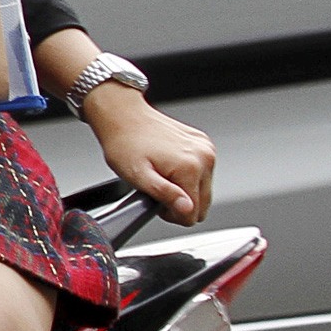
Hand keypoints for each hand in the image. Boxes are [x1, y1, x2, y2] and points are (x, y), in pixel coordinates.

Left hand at [84, 86, 214, 225]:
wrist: (124, 116)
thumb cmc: (125, 145)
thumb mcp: (138, 177)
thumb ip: (165, 194)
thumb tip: (188, 209)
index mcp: (191, 167)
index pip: (193, 214)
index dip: (172, 214)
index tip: (157, 201)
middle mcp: (204, 157)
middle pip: (202, 203)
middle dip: (180, 203)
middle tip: (157, 189)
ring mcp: (206, 149)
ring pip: (203, 189)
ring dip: (184, 189)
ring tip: (161, 175)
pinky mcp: (204, 144)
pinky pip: (203, 172)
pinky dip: (187, 175)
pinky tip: (168, 165)